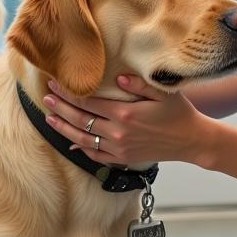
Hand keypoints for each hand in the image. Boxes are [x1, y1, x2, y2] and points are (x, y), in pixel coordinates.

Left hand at [42, 75, 208, 167]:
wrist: (191, 141)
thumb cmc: (178, 113)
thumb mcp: (162, 93)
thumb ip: (138, 84)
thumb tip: (118, 78)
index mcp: (125, 113)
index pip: (88, 101)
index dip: (70, 92)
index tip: (56, 83)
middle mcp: (118, 132)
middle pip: (80, 119)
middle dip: (61, 107)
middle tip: (46, 97)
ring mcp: (119, 148)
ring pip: (83, 138)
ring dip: (64, 128)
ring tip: (50, 118)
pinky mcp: (123, 158)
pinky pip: (96, 155)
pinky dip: (81, 149)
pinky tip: (70, 142)